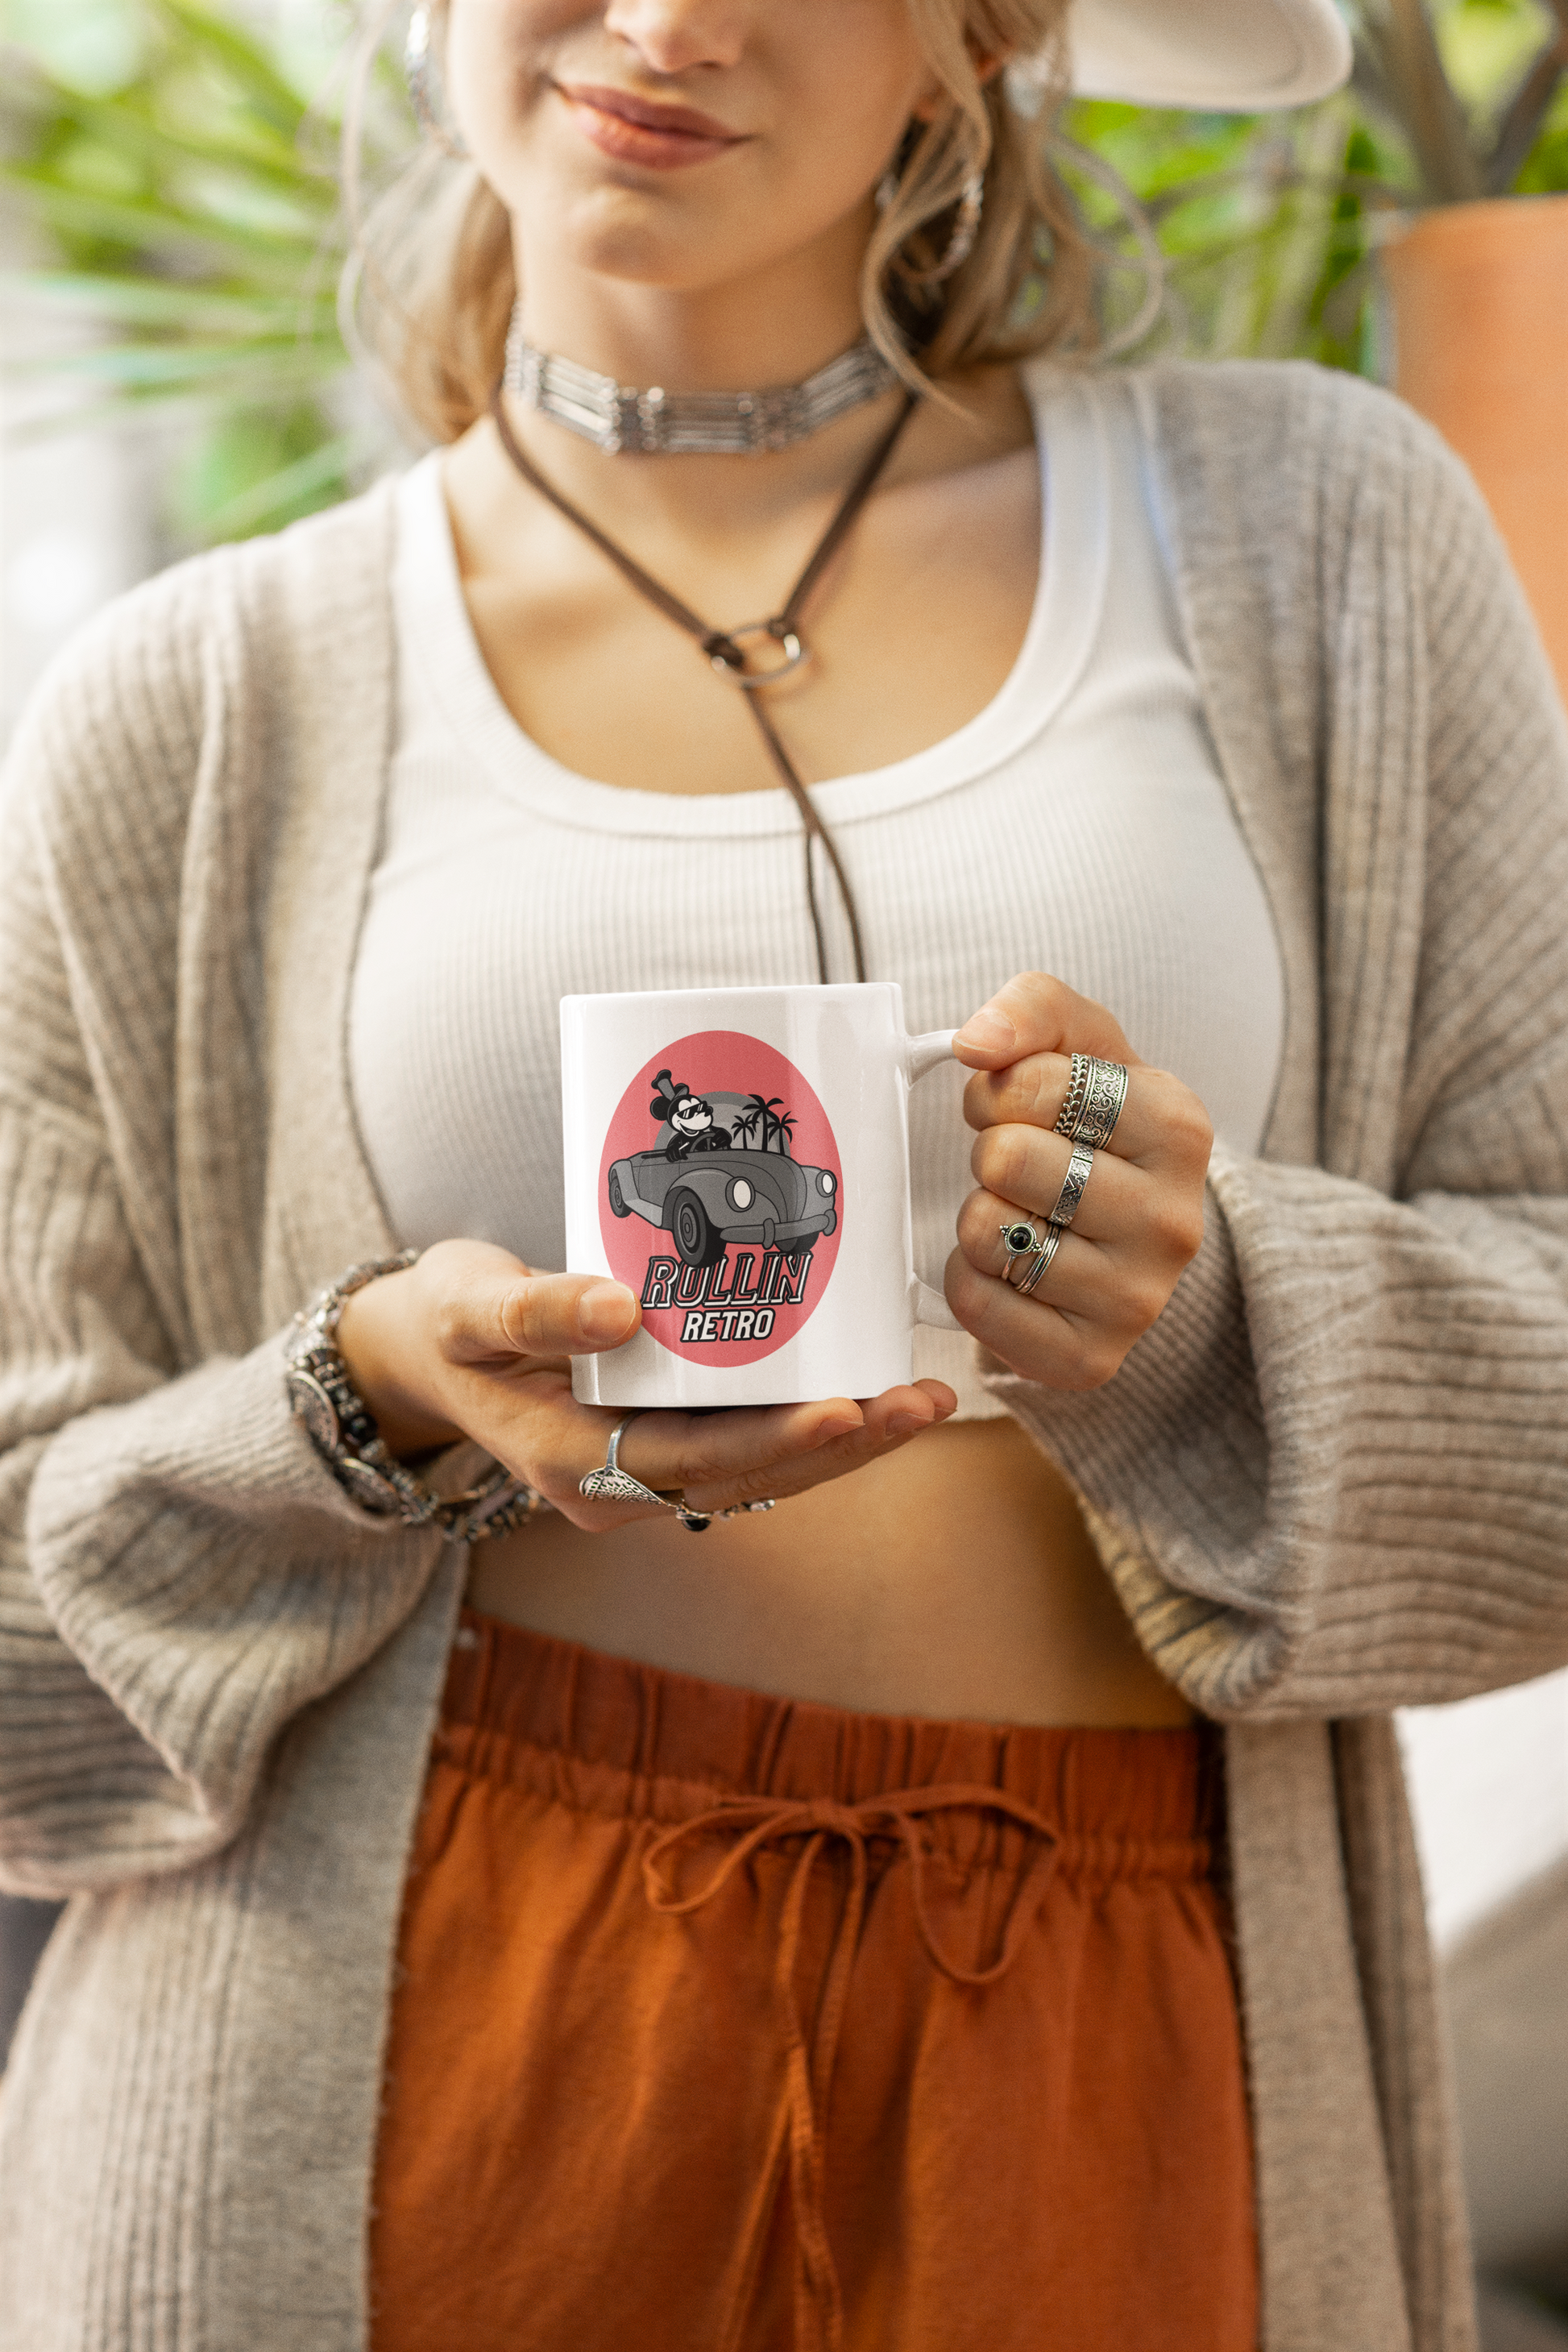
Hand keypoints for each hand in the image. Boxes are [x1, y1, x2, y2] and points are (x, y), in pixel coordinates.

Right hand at [335, 1238, 955, 1529]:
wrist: (424, 1350)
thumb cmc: (445, 1322)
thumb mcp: (466, 1309)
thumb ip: (533, 1311)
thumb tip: (622, 1312)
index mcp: (572, 1464)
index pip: (694, 1461)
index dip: (776, 1440)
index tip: (846, 1407)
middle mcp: (618, 1485)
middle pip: (749, 1475)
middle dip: (844, 1444)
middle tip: (922, 1400)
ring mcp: (644, 1469)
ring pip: (761, 1468)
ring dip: (846, 1440)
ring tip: (926, 1398)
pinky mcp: (664, 1439)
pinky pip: (750, 1442)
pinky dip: (812, 1420)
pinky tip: (872, 1386)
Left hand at [947, 973, 1211, 1389]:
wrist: (1132, 1237)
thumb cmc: (1097, 1130)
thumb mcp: (1081, 1046)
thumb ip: (1032, 1009)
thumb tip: (976, 1042)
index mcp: (1179, 1128)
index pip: (1033, 1084)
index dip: (999, 1089)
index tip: (1021, 1106)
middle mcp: (1173, 1220)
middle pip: (1006, 1160)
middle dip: (990, 1153)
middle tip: (1018, 1166)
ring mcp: (1139, 1299)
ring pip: (988, 1233)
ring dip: (979, 1216)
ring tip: (1021, 1214)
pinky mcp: (1091, 1359)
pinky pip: (978, 1306)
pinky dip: (972, 1280)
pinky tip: (1011, 1268)